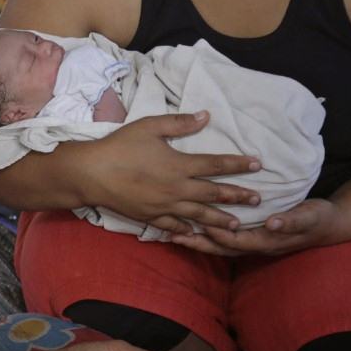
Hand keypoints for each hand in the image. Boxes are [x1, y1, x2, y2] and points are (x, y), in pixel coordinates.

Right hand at [83, 112, 262, 234]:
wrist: (92, 174)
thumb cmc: (121, 146)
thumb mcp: (150, 126)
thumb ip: (180, 123)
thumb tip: (206, 116)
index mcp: (180, 165)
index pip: (216, 165)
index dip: (239, 164)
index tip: (258, 165)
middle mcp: (178, 188)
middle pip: (214, 194)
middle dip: (238, 196)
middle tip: (258, 200)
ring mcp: (165, 206)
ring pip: (200, 216)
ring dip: (221, 220)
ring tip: (237, 225)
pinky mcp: (151, 217)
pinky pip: (174, 226)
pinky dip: (187, 231)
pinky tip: (196, 233)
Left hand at [169, 199, 345, 256]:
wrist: (329, 226)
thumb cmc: (318, 219)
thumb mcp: (309, 217)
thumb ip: (291, 221)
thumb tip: (272, 223)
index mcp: (267, 241)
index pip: (235, 240)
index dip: (216, 235)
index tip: (196, 226)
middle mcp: (257, 245)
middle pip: (221, 248)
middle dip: (197, 242)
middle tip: (172, 234)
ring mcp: (255, 242)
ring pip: (221, 246)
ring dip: (199, 240)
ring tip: (174, 233)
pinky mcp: (253, 236)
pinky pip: (227, 238)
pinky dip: (209, 235)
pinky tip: (195, 226)